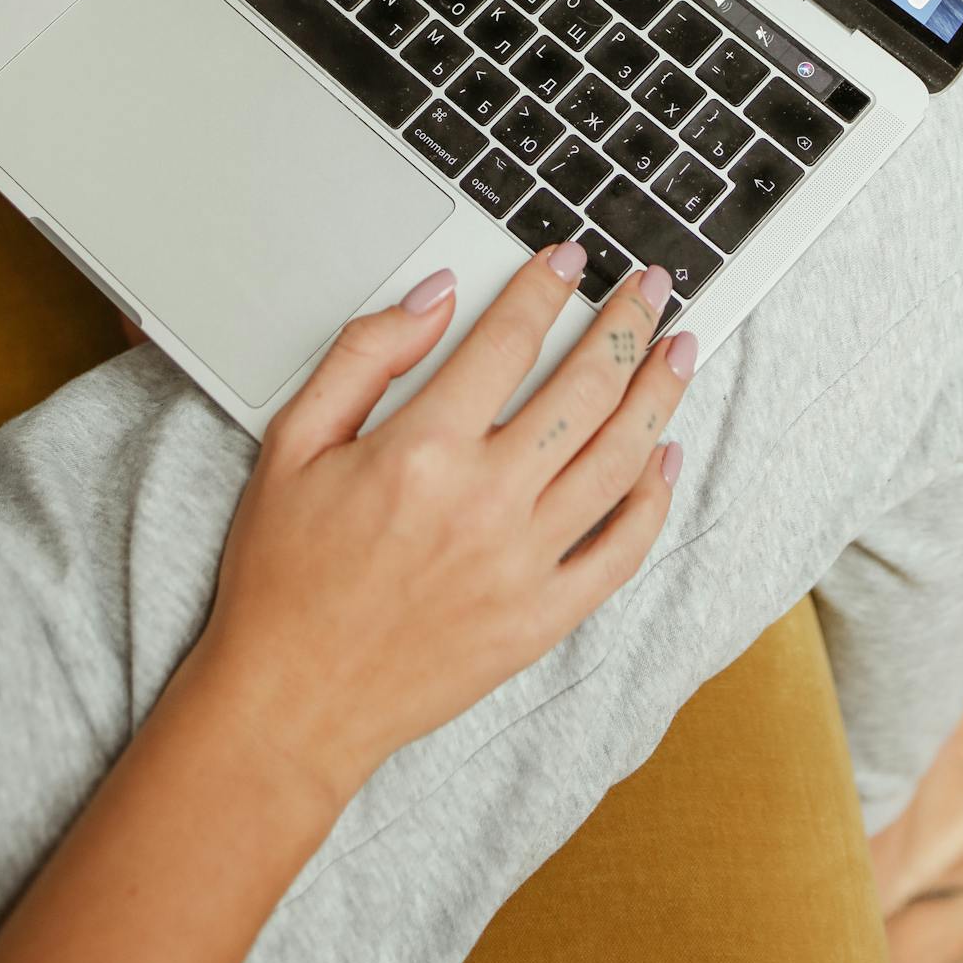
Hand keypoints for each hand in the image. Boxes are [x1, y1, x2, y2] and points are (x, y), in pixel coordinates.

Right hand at [186, 244, 693, 813]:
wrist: (288, 703)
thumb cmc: (282, 575)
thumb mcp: (293, 442)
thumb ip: (365, 354)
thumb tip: (435, 296)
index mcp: (422, 450)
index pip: (509, 341)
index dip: (546, 288)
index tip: (570, 260)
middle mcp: (485, 502)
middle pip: (586, 389)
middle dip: (628, 323)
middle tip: (653, 288)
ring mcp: (523, 564)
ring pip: (620, 458)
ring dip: (660, 393)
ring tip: (680, 348)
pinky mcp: (542, 619)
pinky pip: (621, 548)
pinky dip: (654, 498)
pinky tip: (666, 454)